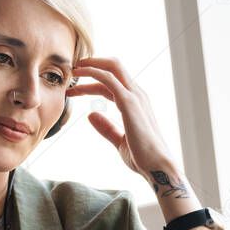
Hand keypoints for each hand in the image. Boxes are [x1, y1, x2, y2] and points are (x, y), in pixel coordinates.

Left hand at [65, 56, 172, 177]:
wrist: (157, 166)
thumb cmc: (143, 156)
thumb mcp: (120, 140)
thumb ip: (106, 127)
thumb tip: (90, 115)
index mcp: (136, 103)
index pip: (113, 83)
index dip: (93, 81)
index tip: (75, 87)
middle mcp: (137, 95)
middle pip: (114, 67)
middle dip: (93, 63)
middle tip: (72, 69)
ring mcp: (135, 96)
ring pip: (111, 67)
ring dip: (90, 65)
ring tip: (72, 70)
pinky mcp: (129, 102)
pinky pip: (108, 79)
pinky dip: (92, 72)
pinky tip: (79, 75)